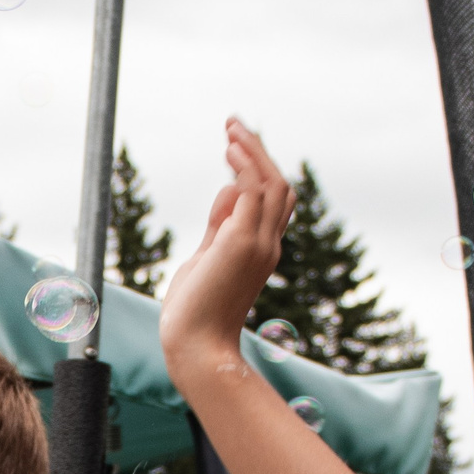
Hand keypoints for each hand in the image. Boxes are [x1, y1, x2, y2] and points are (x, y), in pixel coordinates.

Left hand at [159, 119, 296, 378]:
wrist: (196, 347)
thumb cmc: (195, 312)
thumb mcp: (206, 258)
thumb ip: (219, 225)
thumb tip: (229, 189)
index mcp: (261, 250)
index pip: (273, 201)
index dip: (258, 170)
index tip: (233, 148)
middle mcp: (268, 244)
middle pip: (278, 186)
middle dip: (257, 152)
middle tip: (232, 126)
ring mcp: (259, 243)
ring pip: (271, 183)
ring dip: (252, 150)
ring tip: (231, 127)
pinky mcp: (242, 243)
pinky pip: (254, 192)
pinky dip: (245, 165)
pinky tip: (230, 149)